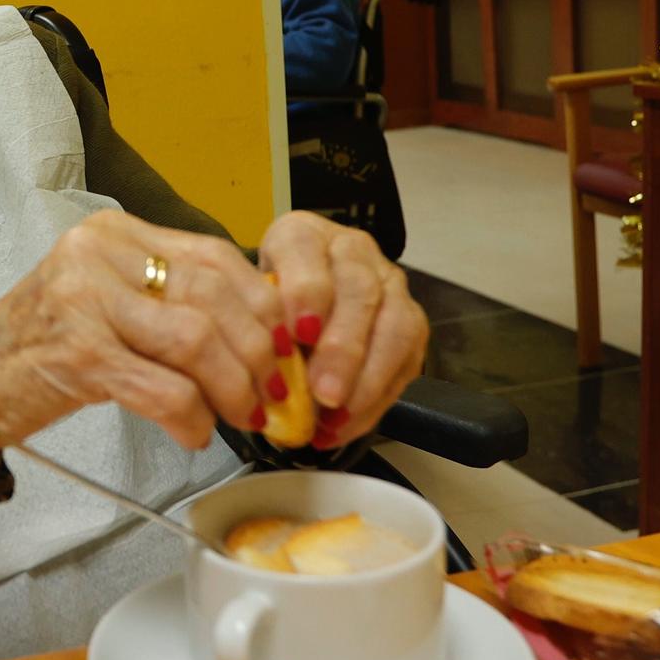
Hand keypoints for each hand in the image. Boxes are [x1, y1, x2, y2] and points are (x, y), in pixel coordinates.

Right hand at [0, 210, 289, 459]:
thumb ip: (170, 299)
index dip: (263, 306)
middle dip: (257, 353)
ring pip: (197, 340)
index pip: (215, 257)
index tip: (285, 347)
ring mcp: (83, 302)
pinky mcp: (76, 355)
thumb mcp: (106, 299)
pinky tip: (195, 433)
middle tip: (271, 393)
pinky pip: (163, 388)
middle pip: (215, 296)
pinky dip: (193, 418)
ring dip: (233, 388)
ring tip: (241, 415)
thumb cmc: (44, 346)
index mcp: (113, 234)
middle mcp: (96, 256)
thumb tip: (262, 330)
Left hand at [256, 210, 427, 448]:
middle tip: (323, 392)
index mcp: (302, 236)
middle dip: (343, 348)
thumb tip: (263, 382)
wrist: (297, 303)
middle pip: (359, 291)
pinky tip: (347, 423)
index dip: (305, 292)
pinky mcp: (410, 319)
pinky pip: (406, 359)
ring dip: (368, 378)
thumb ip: (259, 327)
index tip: (298, 334)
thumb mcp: (249, 304)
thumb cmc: (267, 305)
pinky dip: (376, 398)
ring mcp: (387, 282)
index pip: (306, 251)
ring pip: (396, 324)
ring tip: (338, 416)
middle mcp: (352, 250)